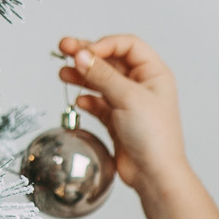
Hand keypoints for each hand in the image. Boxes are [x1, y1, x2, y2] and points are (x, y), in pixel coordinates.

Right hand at [54, 34, 183, 191]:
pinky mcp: (117, 120)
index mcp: (154, 73)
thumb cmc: (155, 136)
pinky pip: (99, 103)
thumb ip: (102, 75)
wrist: (154, 174)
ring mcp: (129, 102)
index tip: (85, 51)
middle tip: (64, 49)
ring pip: (102, 81)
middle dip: (88, 55)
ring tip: (63, 73)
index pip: (127, 46)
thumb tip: (81, 55)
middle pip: (111, 61)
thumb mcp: (128, 98)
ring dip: (83, 76)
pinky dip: (88, 100)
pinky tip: (80, 101)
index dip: (104, 44)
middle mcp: (142, 85)